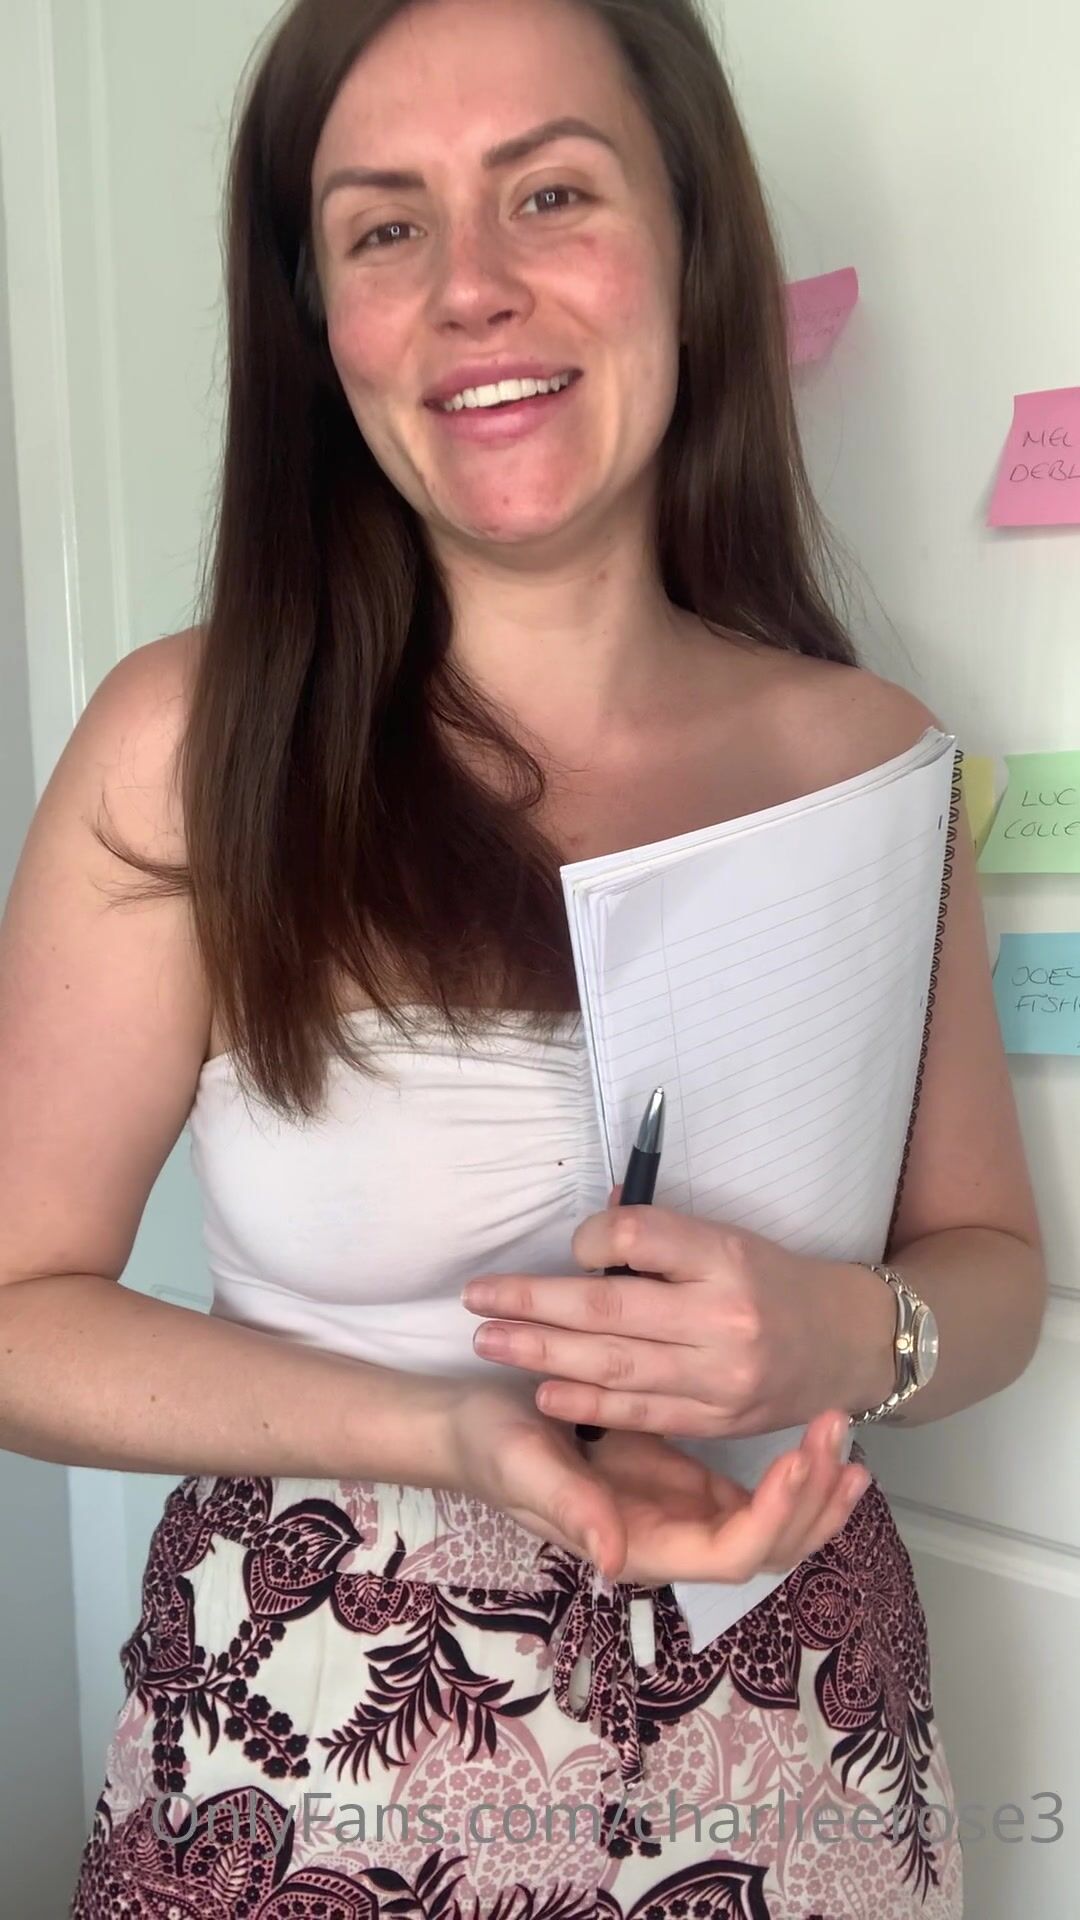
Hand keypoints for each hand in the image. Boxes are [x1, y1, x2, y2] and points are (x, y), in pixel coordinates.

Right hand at [445, 1380, 868, 1584]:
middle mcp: (669, 1540)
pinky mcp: (679, 1481)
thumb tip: (616, 1561)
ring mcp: (679, 1512)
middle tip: (842, 1439)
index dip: (773, 1517)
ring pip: (771, 1523)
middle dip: (813, 1502)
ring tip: (846, 1438)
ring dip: (814, 1489)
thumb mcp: (524, 1466)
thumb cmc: (492, 1448)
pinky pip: (752, 1493)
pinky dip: (791, 1470)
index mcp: (638, 1547)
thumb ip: (571, 1509)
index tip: (799, 1460)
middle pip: (768, 1548)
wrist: (470, 1426)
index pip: (730, 1554)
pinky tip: (813, 1435)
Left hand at [460, 1188, 883, 1438]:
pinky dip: (586, 1403)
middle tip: (477, 1299)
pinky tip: (543, 1392)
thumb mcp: (727, 1240)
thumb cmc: (774, 1282)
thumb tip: (592, 1225)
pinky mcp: (717, 1419)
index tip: (571, 1245)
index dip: (590, 1238)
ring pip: (613, 1364)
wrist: (848, 1344)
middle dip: (533, 1303)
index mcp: (726, 1256)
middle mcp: (724, 1316)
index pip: (638, 1236)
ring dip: (542, 1353)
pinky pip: (639, 1411)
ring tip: (490, 1342)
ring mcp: (721, 1375)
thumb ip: (659, 1236)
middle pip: (609, 1306)